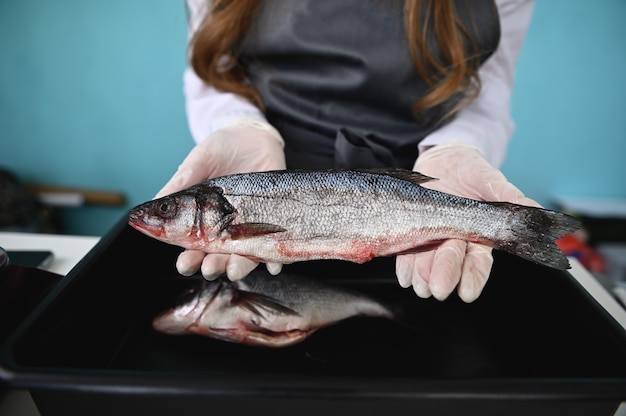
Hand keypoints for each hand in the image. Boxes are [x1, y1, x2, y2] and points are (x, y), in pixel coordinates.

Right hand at [156, 121, 285, 280]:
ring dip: (239, 267)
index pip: (193, 247)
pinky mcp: (273, 221)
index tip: (184, 263)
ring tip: (233, 269)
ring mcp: (250, 227)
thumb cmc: (223, 147)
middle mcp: (226, 228)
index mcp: (202, 219)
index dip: (187, 258)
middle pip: (217, 257)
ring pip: (243, 257)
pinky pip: (275, 246)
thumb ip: (182, 181)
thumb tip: (157, 201)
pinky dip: (275, 260)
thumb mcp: (200, 160)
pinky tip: (273, 266)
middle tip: (208, 268)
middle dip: (212, 267)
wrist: (253, 134)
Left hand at [395, 141, 539, 301]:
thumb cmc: (472, 171)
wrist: (443, 159)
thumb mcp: (490, 179)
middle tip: (438, 290)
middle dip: (445, 276)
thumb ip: (509, 196)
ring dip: (423, 277)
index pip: (478, 261)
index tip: (468, 292)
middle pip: (451, 263)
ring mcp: (433, 238)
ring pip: (428, 263)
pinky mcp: (410, 232)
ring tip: (420, 286)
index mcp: (479, 234)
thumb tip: (535, 210)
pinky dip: (405, 267)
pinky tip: (404, 278)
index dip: (474, 277)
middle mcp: (456, 241)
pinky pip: (407, 254)